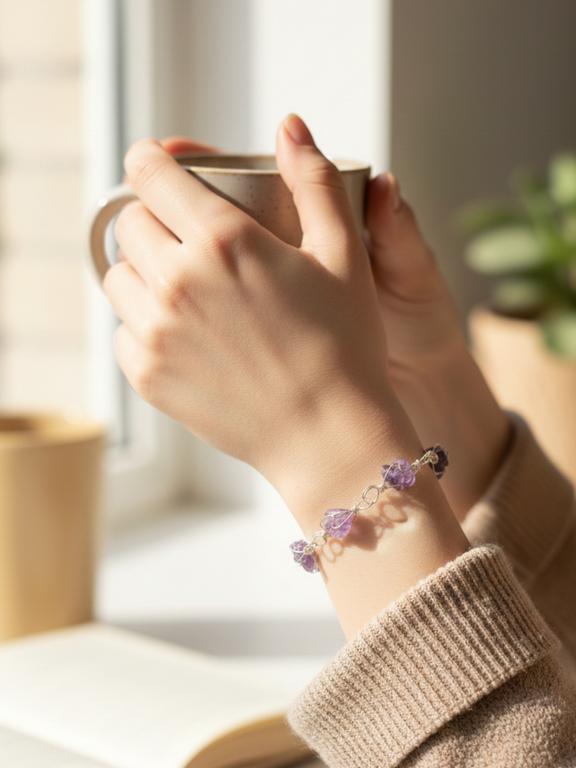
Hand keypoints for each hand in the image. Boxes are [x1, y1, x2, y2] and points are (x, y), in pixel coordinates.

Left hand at [158, 135, 510, 520]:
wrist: (327, 433)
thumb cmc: (344, 345)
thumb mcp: (344, 254)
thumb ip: (315, 182)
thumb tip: (291, 125)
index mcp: (223, 240)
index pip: (150, 173)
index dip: (151, 161)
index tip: (157, 166)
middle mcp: (178, 282)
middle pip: (130, 224)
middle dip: (154, 220)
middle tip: (188, 238)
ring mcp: (156, 332)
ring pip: (118, 277)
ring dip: (144, 272)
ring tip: (185, 287)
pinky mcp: (148, 375)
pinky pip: (123, 331)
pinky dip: (143, 324)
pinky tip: (184, 334)